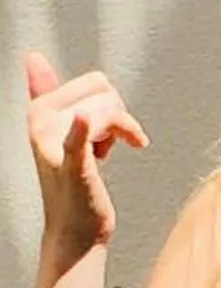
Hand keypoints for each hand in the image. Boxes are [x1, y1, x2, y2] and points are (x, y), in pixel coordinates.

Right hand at [24, 51, 146, 258]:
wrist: (76, 230)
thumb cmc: (72, 179)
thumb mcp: (57, 131)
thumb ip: (44, 92)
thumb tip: (31, 57)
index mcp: (39, 110)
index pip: (95, 82)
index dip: (109, 103)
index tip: (99, 127)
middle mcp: (40, 123)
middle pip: (109, 94)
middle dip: (117, 116)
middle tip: (105, 144)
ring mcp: (54, 146)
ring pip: (113, 112)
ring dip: (121, 133)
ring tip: (105, 154)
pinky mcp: (72, 167)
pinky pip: (77, 140)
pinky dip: (82, 130)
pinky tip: (83, 123)